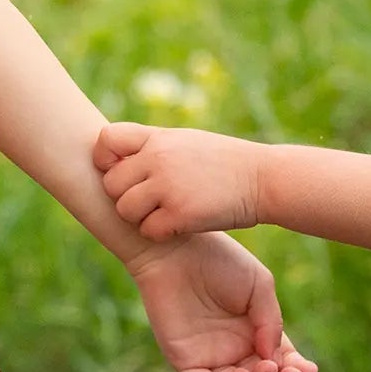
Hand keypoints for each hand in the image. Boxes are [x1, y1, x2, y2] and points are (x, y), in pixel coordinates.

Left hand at [95, 122, 266, 240]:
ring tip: (166, 213)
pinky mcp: (180, 213)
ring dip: (141, 218)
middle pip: (112, 184)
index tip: (120, 171)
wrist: (265, 179)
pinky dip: (160, 233)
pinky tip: (180, 226)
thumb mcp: (187, 142)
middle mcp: (159, 158)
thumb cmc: (225, 163)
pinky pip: (148, 230)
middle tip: (151, 202)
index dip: (105, 159)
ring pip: (125, 210)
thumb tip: (113, 161)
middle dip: (126, 197)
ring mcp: (168, 185)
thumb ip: (152, 147)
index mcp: (159, 138)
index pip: (107, 139)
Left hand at [129, 233, 316, 371]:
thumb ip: (271, 323)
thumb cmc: (220, 260)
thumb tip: (274, 360)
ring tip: (268, 369)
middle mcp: (235, 349)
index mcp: (257, 332)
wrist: (178, 249)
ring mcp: (210, 357)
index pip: (282, 364)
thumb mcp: (260, 287)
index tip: (309, 370)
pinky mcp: (185, 360)